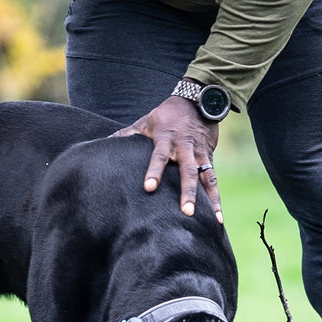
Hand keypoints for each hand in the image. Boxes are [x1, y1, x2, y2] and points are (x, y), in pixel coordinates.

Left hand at [111, 95, 221, 223]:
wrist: (197, 101)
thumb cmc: (166, 115)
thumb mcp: (145, 121)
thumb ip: (126, 134)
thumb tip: (104, 143)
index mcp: (166, 139)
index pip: (159, 156)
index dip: (154, 171)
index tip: (149, 188)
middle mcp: (184, 147)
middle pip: (187, 171)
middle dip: (187, 191)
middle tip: (186, 212)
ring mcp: (199, 153)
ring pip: (205, 177)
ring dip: (208, 198)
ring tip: (211, 219)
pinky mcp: (209, 157)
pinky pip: (213, 179)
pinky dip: (216, 197)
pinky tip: (217, 217)